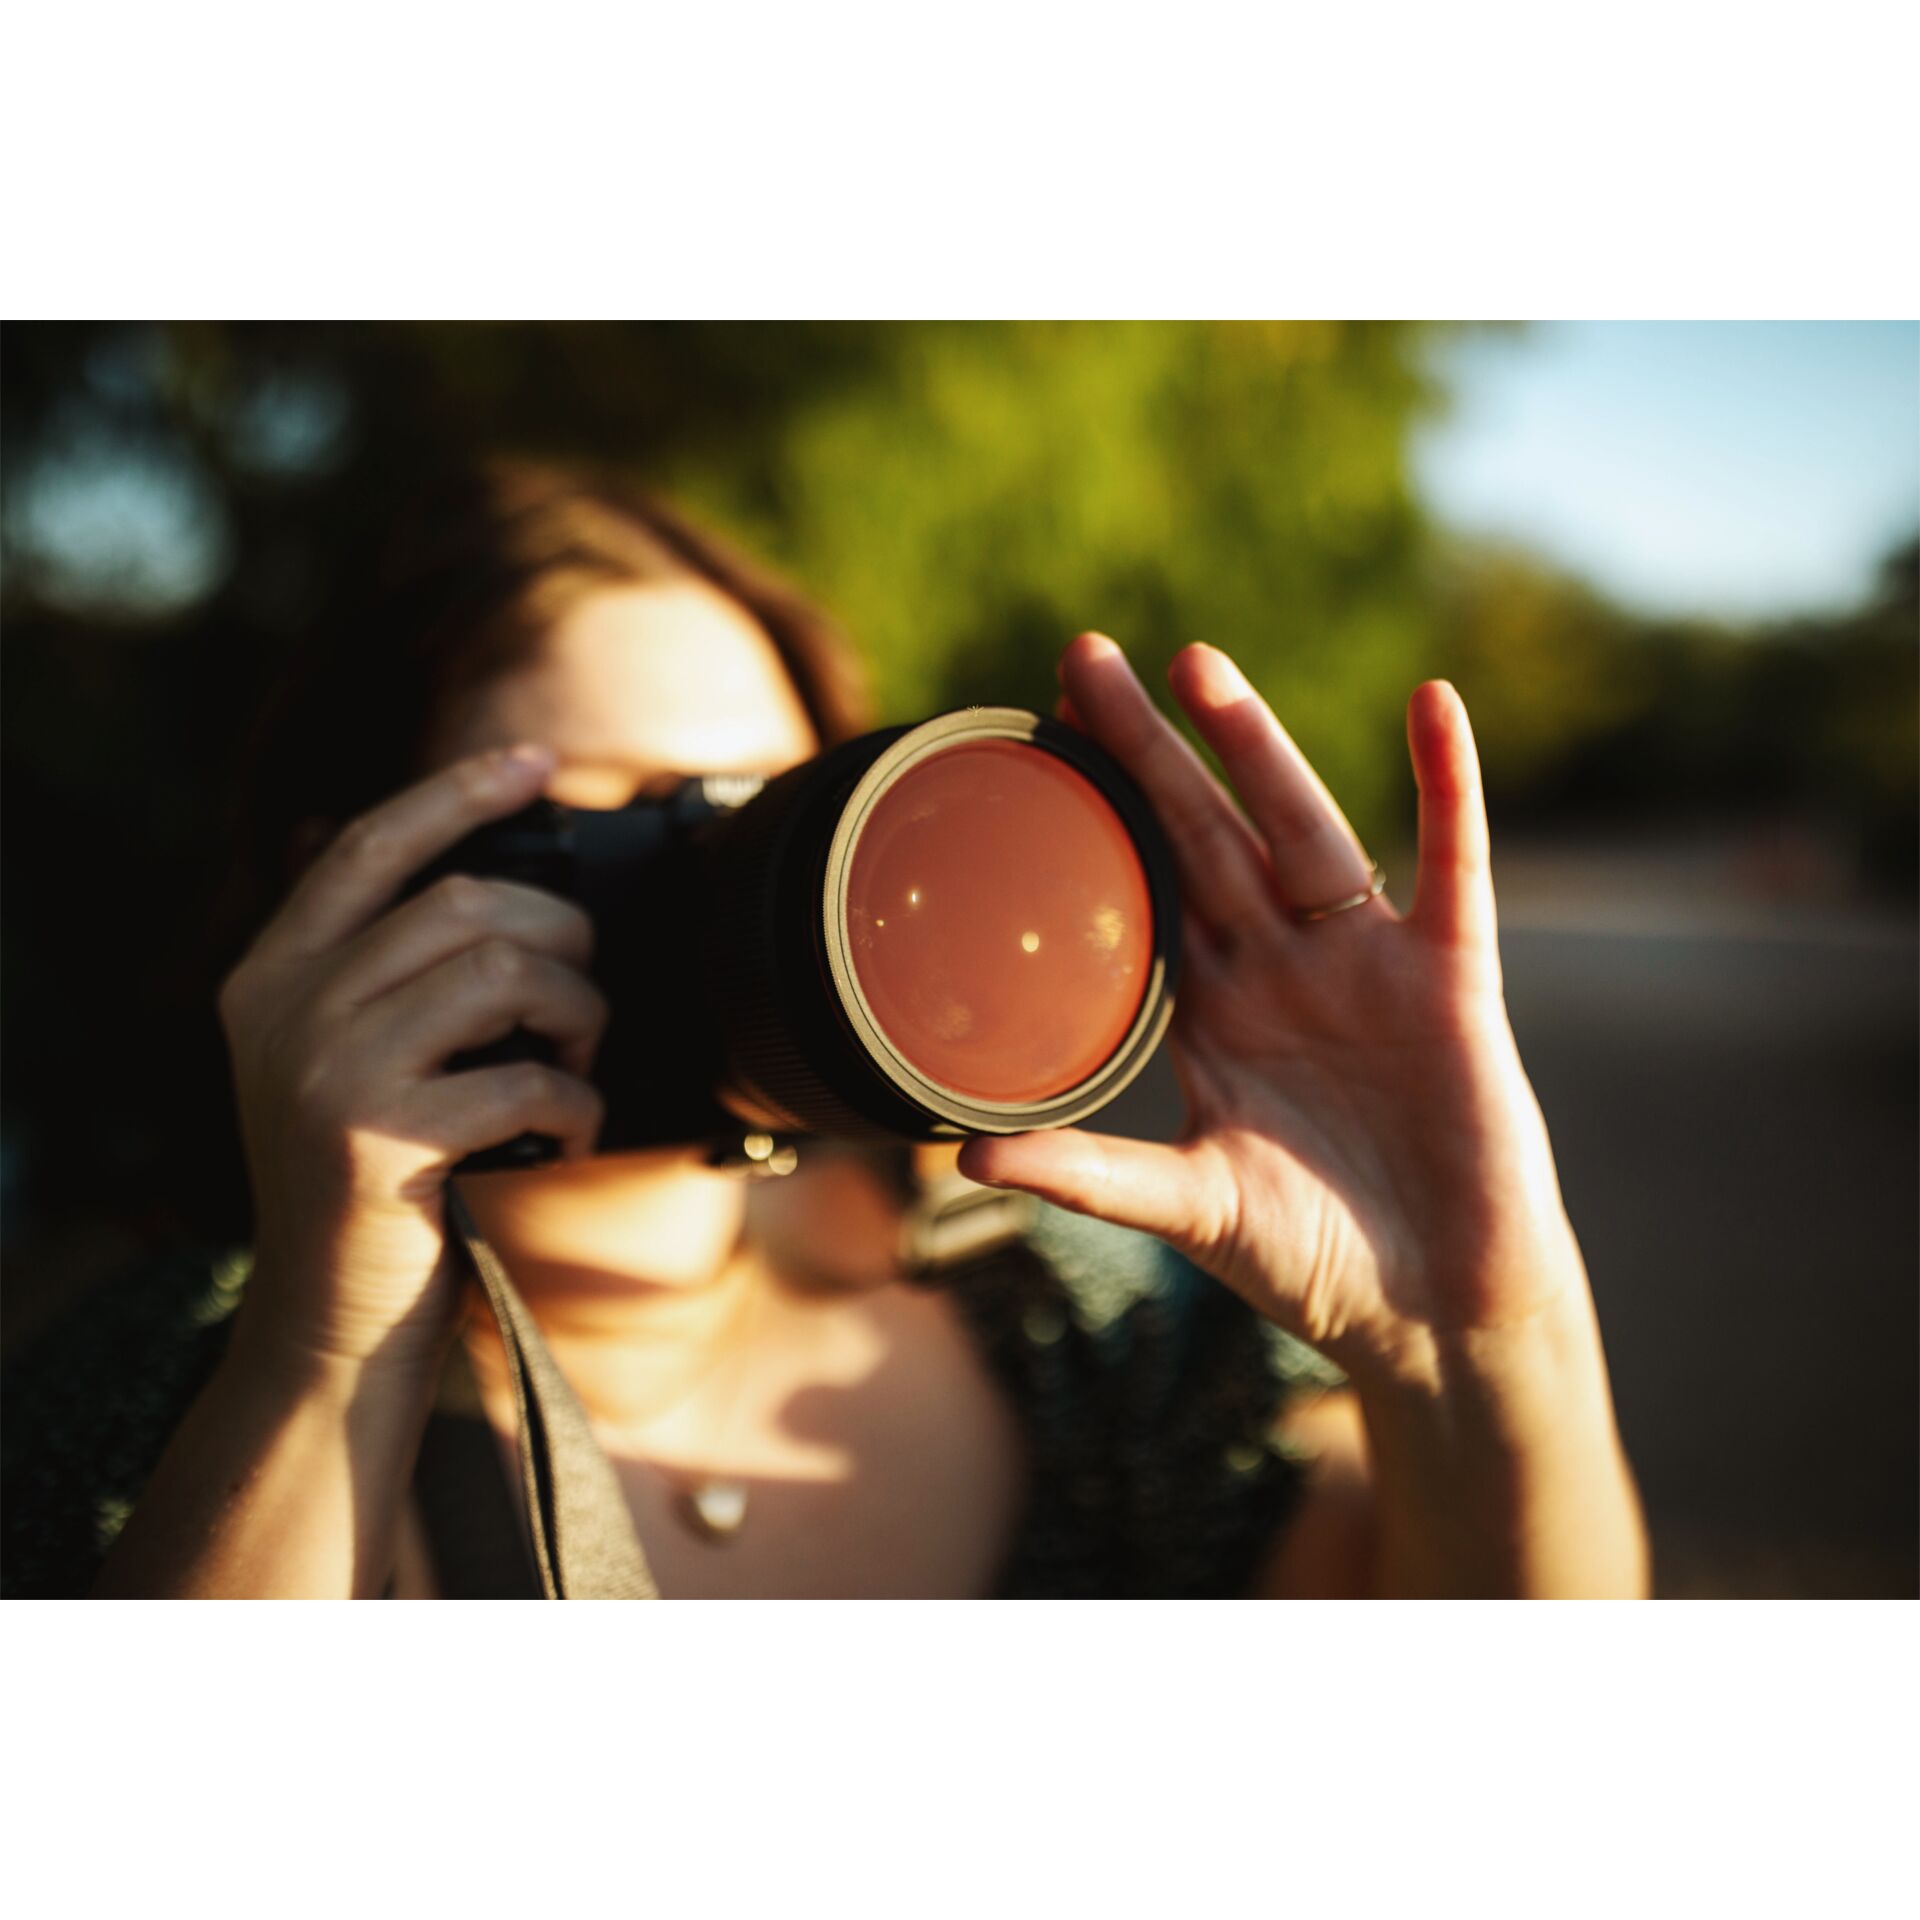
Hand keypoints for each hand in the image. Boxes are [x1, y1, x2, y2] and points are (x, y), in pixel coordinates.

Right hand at [217, 744, 606, 1373]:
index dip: (456, 793)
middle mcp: (283, 1009)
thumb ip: (385, 974)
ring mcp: (323, 1070)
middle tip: (583, 1002)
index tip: (535, 764)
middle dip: (561, 938)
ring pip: (503, 971)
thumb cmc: (375, 1185)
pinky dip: (577, 1102)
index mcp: (272, 976)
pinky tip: (570, 1131)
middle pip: (464, 902)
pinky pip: (525, 1075)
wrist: (331, 1327)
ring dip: (578, 1013)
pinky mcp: (375, 1138)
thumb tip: (478, 877)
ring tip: (579, 1064)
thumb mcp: (347, 1063)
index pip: (366, 846)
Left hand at [958, 634, 1586, 1389]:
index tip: (1034, 734)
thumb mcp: (1191, 1207)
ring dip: (1255, 748)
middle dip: (1147, 748)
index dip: (1095, 814)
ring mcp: (1362, 965)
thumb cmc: (1312, 1261)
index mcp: (1211, 1008)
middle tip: (1082, 656)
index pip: (1140, 887)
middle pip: (1203, 833)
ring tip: (1198, 666)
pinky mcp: (1449, 982)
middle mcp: (1278, 967)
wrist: (1437, 1311)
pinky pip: (1450, 869)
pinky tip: (1433, 706)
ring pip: (1301, 831)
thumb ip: (1089, 1175)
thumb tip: (962, 1162)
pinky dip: (1448, 789)